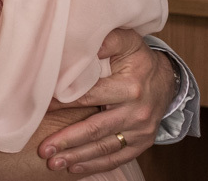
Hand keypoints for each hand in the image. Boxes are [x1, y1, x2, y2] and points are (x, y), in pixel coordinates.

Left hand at [40, 28, 176, 173]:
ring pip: (105, 148)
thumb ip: (107, 40)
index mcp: (130, 87)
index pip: (89, 97)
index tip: (41, 108)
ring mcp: (141, 131)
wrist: (166, 79)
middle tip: (44, 149)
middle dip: (68, 140)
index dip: (64, 103)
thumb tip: (85, 45)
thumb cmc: (137, 58)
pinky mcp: (142, 143)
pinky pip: (118, 158)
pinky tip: (75, 168)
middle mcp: (137, 112)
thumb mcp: (126, 41)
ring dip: (78, 157)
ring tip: (53, 163)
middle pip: (96, 129)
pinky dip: (96, 165)